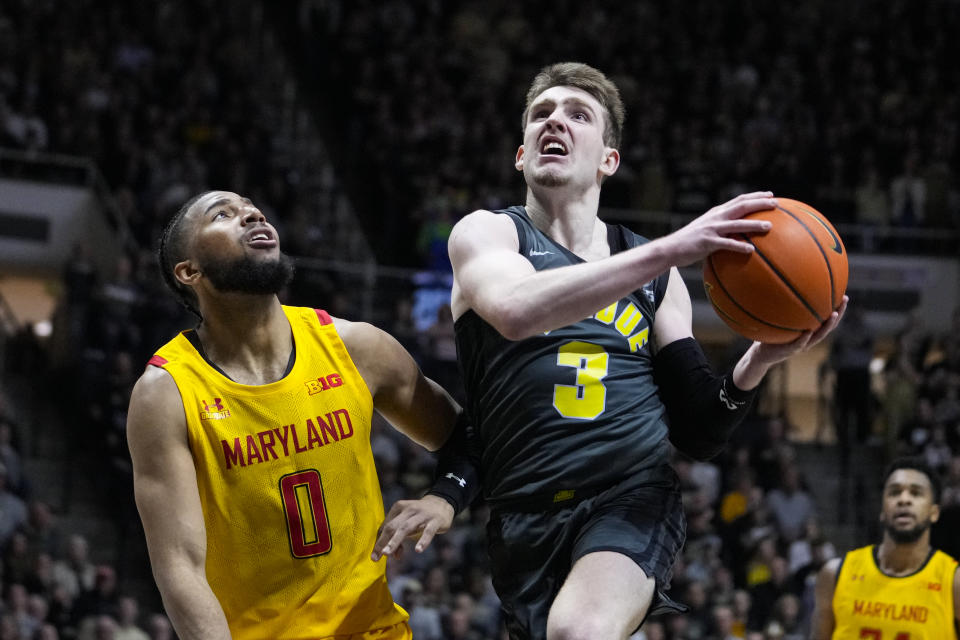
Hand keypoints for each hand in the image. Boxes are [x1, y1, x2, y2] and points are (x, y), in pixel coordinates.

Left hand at [370, 494, 454, 560]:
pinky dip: (423, 540)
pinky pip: (428, 531)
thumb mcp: (408, 524)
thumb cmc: (419, 517)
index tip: (375, 556)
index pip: (386, 526)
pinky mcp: (435, 521)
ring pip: (406, 528)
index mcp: (398, 508)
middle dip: (383, 542)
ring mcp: (422, 515)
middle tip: (376, 557)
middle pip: (392, 526)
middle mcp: (409, 509)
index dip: (380, 541)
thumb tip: (394, 556)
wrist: (442, 504)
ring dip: (395, 541)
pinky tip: (418, 550)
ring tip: (387, 553)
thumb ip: (399, 538)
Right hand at [660, 192, 777, 266]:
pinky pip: (727, 244)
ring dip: (754, 224)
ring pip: (737, 224)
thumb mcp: (705, 229)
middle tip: (776, 203)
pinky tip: (751, 250)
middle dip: (759, 203)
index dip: (755, 196)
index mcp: (716, 213)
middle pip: (741, 206)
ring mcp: (711, 229)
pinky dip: (739, 246)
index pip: (739, 200)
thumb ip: (721, 228)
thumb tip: (738, 234)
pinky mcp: (707, 242)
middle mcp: (715, 217)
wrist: (670, 248)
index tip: (770, 195)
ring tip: (769, 226)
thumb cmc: (689, 242)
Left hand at [754, 296, 848, 364]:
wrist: (762, 355)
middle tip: (844, 300)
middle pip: (828, 327)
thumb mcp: (779, 321)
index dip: (838, 310)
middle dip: (838, 314)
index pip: (827, 320)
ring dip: (827, 326)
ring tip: (834, 314)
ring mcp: (801, 346)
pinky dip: (804, 338)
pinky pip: (798, 344)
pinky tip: (808, 331)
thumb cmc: (772, 336)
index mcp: (810, 332)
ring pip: (818, 337)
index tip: (845, 296)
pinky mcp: (789, 351)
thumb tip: (785, 287)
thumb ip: (785, 310)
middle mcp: (809, 339)